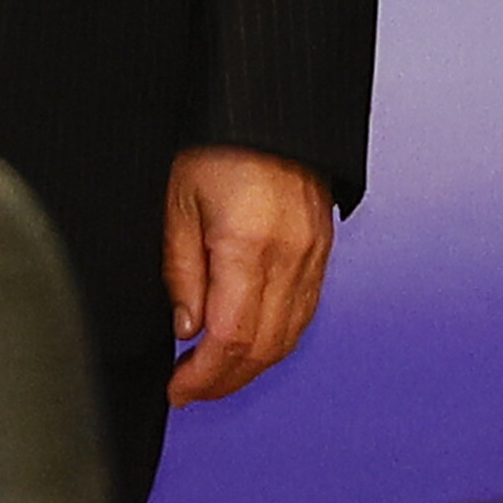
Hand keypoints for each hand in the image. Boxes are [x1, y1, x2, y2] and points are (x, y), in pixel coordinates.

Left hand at [162, 147, 336, 404]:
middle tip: (191, 390)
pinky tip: (250, 343)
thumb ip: (181, 272)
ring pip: (289, 337)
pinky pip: (305, 313)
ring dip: (252, 367)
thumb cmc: (220, 146)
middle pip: (264, 349)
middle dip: (225, 381)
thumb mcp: (179, 204)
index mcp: (250, 246)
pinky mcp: (323, 251)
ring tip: (216, 373)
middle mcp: (291, 257)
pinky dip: (276, 340)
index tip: (178, 389)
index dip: (203, 376)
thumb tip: (187, 328)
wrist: (271, 111)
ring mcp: (314, 255)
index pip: (230, 338)